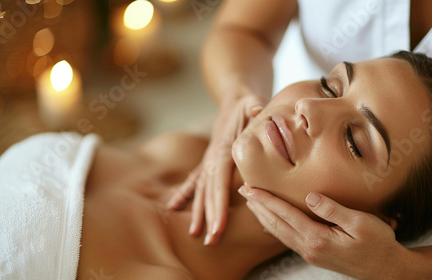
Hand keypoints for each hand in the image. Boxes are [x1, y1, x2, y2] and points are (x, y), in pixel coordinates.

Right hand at [166, 92, 265, 244]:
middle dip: (208, 216)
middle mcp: (212, 157)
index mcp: (223, 149)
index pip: (220, 182)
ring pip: (200, 189)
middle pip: (209, 191)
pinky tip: (173, 207)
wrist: (235, 98)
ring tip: (193, 234)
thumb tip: (257, 110)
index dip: (219, 205)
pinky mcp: (210, 160)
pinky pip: (195, 179)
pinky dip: (185, 194)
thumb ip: (255, 108)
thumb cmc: (249, 103)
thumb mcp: (254, 103)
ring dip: (196, 211)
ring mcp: (209, 159)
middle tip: (210, 241)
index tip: (218, 226)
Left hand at [238, 185, 423, 279]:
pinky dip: (275, 228)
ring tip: (252, 203)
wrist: (386, 270)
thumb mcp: (361, 223)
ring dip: (264, 216)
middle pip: (276, 223)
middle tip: (243, 191)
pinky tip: (271, 222)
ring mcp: (310, 253)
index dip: (266, 199)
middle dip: (258, 206)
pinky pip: (287, 239)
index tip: (250, 188)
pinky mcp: (314, 254)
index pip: (285, 214)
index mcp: (318, 238)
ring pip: (279, 232)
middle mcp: (309, 247)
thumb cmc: (378, 244)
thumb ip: (334, 209)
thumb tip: (310, 196)